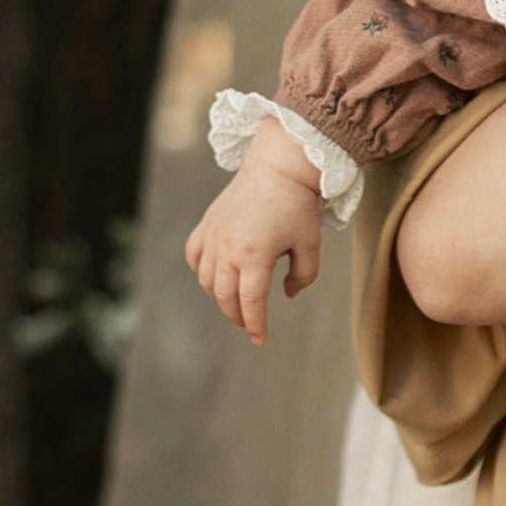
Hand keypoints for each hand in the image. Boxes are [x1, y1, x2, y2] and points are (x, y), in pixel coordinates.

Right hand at [184, 127, 324, 344]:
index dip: (256, 326)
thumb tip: (287, 294)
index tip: (261, 339)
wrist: (277, 166)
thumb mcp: (310, 244)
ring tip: (236, 301)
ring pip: (207, 281)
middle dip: (238, 316)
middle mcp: (228, 248)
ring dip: (220, 297)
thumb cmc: (297, 204)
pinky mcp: (207, 223)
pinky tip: (215, 276)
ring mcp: (213, 235)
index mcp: (255, 256)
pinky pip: (195, 256)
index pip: (250, 303)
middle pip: (225, 297)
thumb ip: (303, 276)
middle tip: (250, 322)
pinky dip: (202, 271)